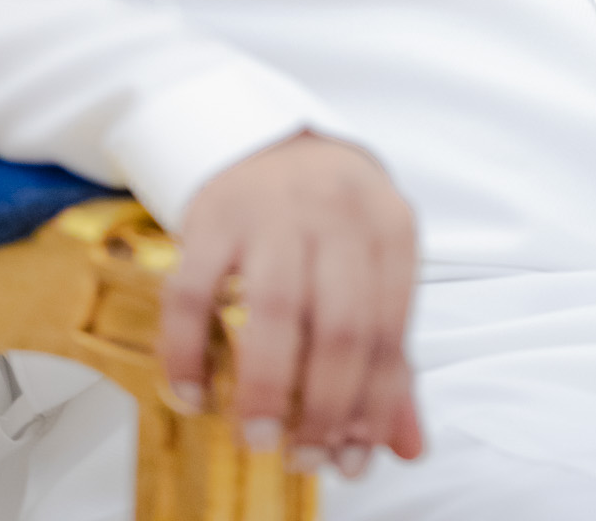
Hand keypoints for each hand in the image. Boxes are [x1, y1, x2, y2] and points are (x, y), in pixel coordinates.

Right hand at [159, 131, 421, 476]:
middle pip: (340, 326)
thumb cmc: (330, 220)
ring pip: (274, 311)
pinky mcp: (213, 215)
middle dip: (323, 407)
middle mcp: (336, 212)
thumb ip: (390, 355)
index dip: (373, 405)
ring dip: (265, 388)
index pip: (390, 330)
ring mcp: (273, 209)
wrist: (269, 138)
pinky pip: (194, 292)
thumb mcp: (373, 268)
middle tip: (304, 458)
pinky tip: (193, 395)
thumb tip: (407, 446)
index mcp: (389, 226)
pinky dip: (189, 350)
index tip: (354, 457)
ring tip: (258, 437)